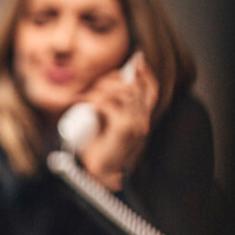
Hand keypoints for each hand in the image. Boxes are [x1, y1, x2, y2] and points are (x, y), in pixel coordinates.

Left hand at [78, 52, 159, 190]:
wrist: (98, 174)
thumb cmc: (98, 148)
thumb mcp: (106, 123)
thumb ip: (112, 106)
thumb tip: (105, 84)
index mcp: (141, 118)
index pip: (150, 90)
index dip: (144, 73)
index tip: (136, 60)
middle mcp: (143, 119)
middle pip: (132, 85)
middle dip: (111, 79)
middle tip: (93, 85)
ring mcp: (136, 123)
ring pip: (120, 92)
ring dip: (99, 89)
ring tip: (85, 97)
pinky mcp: (124, 128)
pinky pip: (109, 103)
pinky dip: (93, 100)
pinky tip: (83, 104)